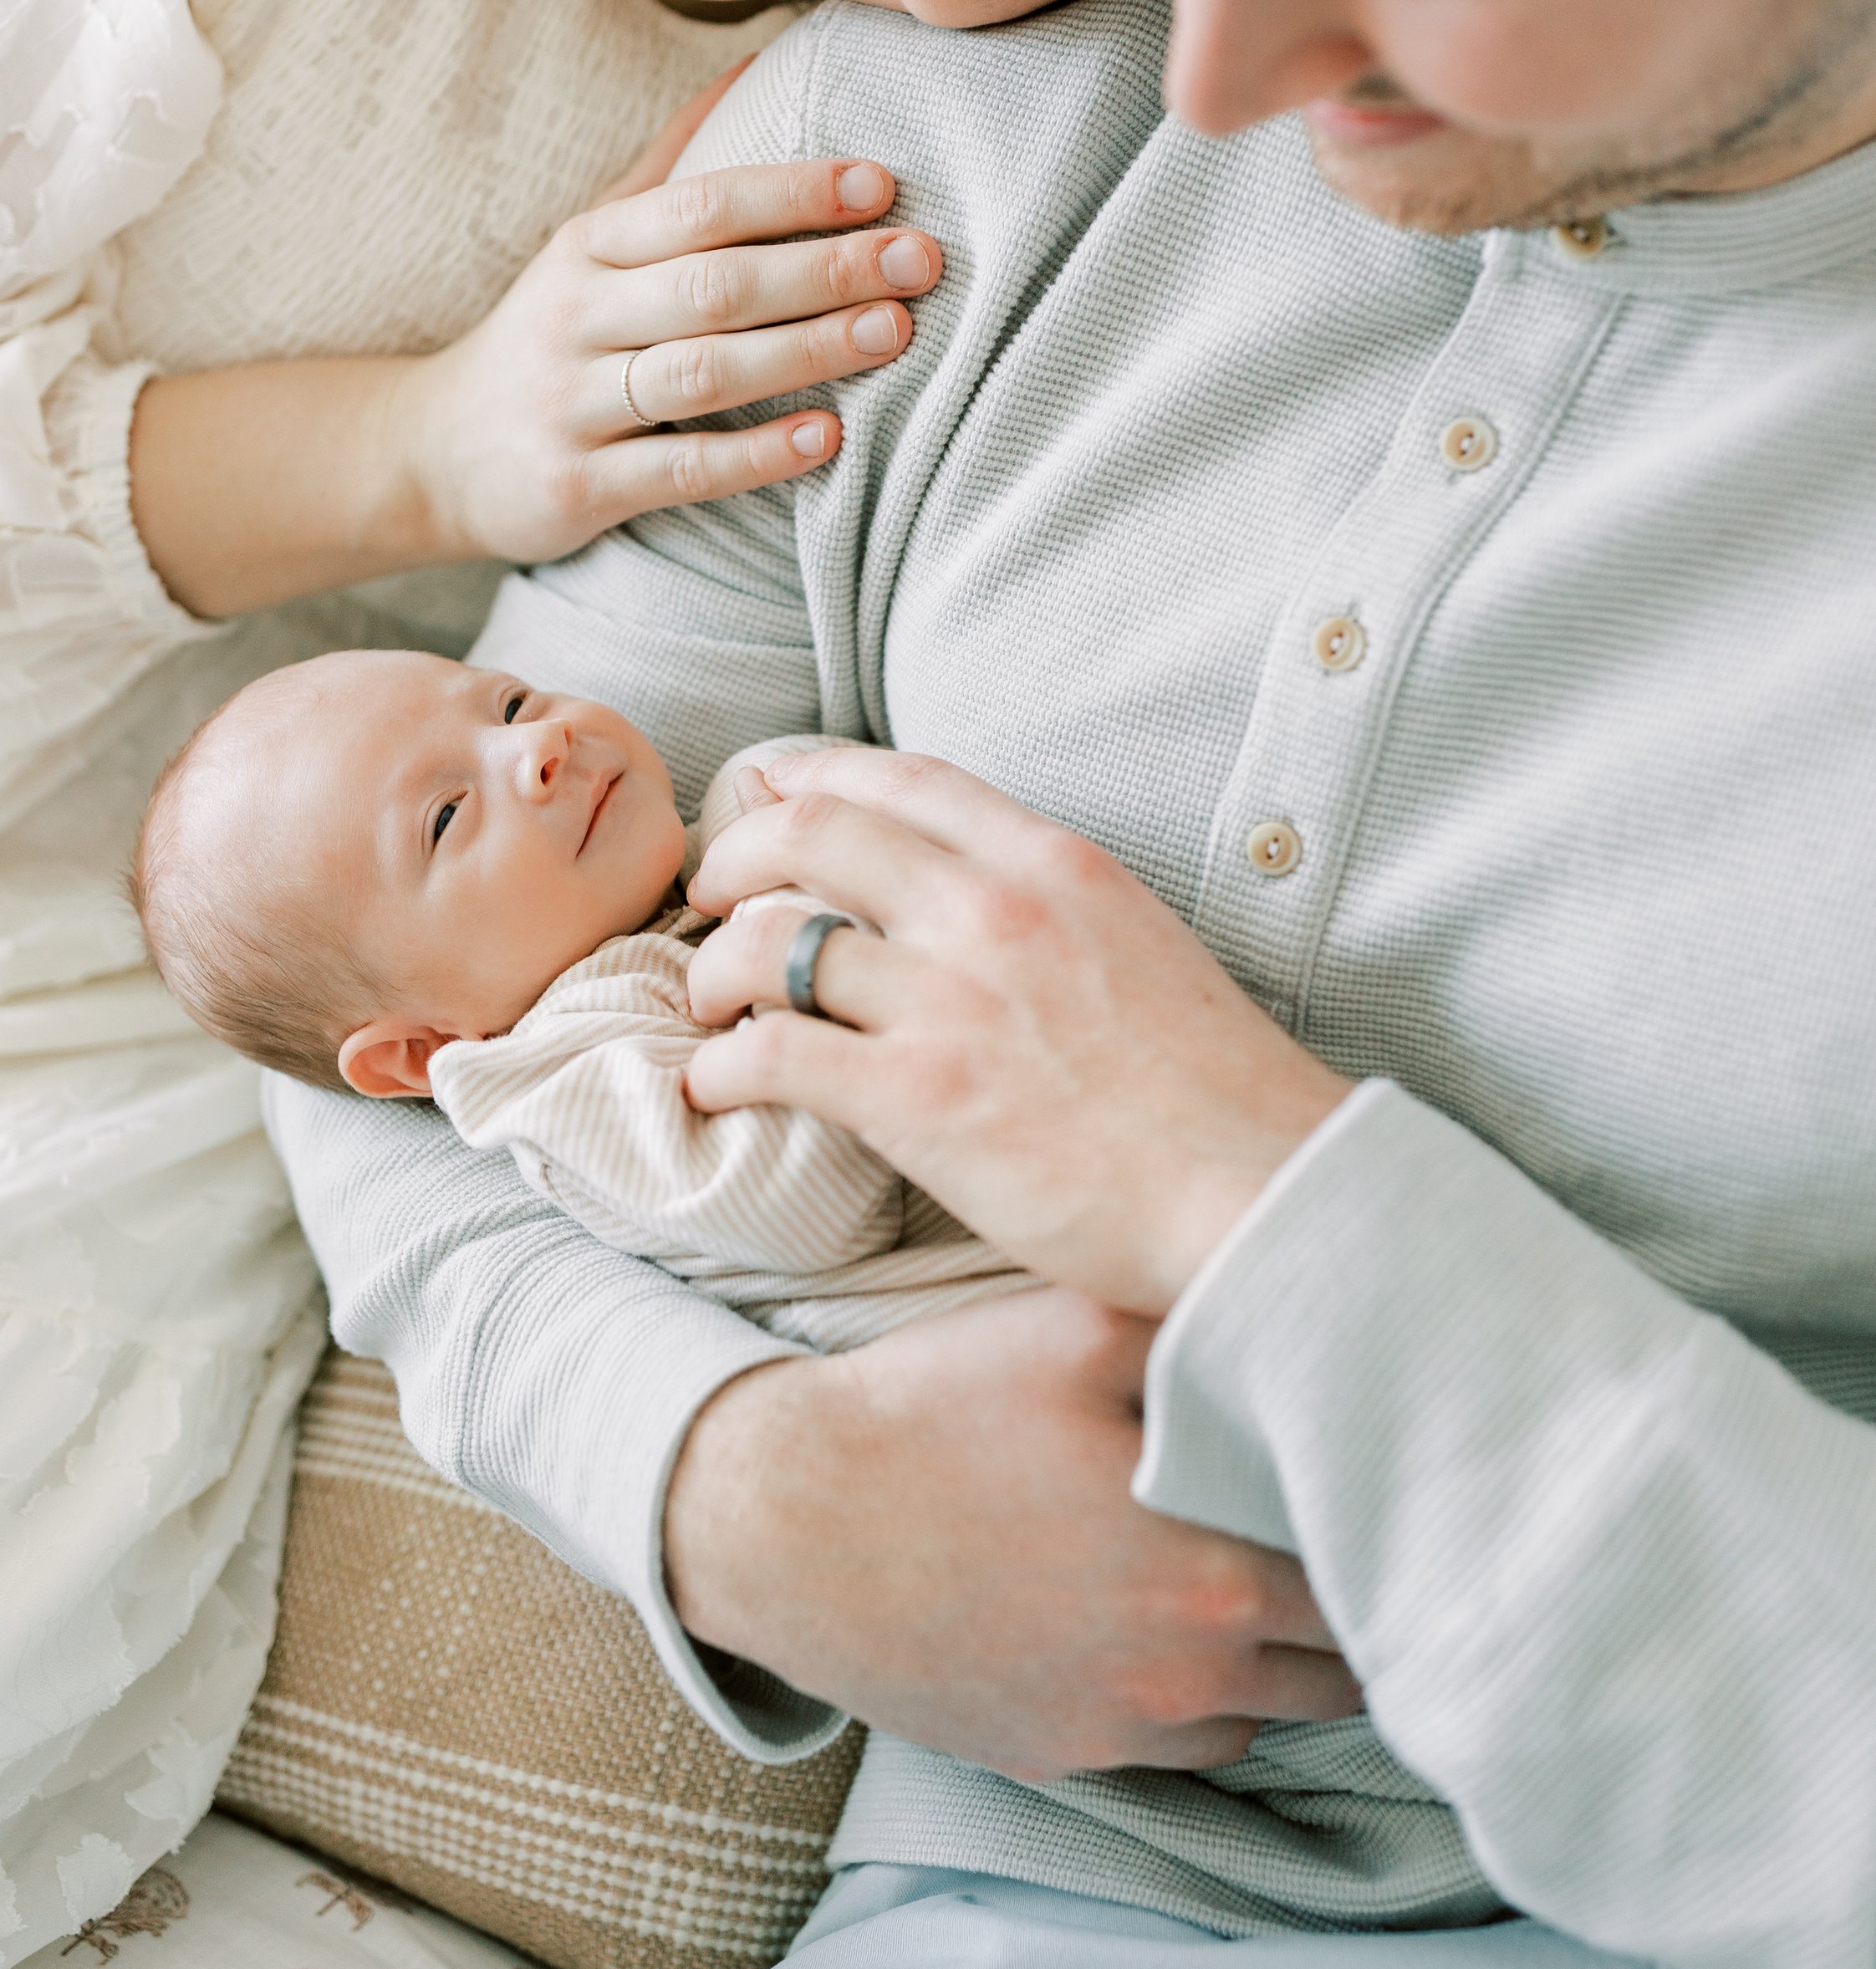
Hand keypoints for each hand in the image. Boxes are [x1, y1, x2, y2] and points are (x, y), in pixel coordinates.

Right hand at [395, 71, 941, 567]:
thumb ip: (670, 165)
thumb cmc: (550, 336)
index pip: (702, 206)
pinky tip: (825, 439)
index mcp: (590, 246)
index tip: (882, 185)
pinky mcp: (576, 487)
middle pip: (713, 284)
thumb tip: (756, 63)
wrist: (437, 453)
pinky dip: (753, 454)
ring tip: (893, 334)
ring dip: (804, 351)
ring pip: (701, 371)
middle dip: (823, 269)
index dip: (792, 192)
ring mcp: (572, 404)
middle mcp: (577, 316)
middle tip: (919, 261)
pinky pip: (677, 470)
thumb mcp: (590, 243)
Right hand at [665, 1289, 1359, 1777]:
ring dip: (1285, 1658)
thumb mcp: (1070, 1330)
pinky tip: (1177, 1621)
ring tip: (1268, 1577)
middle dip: (1354, 1601)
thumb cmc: (931, 1413)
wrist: (784, 1522)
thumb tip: (1292, 1316)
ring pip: (1271, 1715)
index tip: (1382, 1484)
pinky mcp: (1064, 1754)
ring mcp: (1123, 1727)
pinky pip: (1187, 1745)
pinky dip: (1206, 1696)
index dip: (1381, 1528)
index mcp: (1209, 1571)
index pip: (1363, 1578)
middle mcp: (1185, 1672)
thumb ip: (1200, 1331)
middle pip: (1341, 1669)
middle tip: (1346, 1530)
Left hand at [686, 748, 1352, 1316]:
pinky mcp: (917, 1098)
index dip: (809, 776)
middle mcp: (991, 910)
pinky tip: (715, 1088)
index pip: (899, 778)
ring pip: (771, 938)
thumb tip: (975, 903)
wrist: (1263, 1192)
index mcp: (1053, 864)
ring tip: (705, 1006)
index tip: (765, 793)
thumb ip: (1053, 908)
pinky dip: (721, 1066)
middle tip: (708, 898)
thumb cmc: (1218, 1094)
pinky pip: (772, 1052)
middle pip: (809, 833)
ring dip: (714, 970)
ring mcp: (950, 1000)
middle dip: (735, 855)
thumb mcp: (1141, 944)